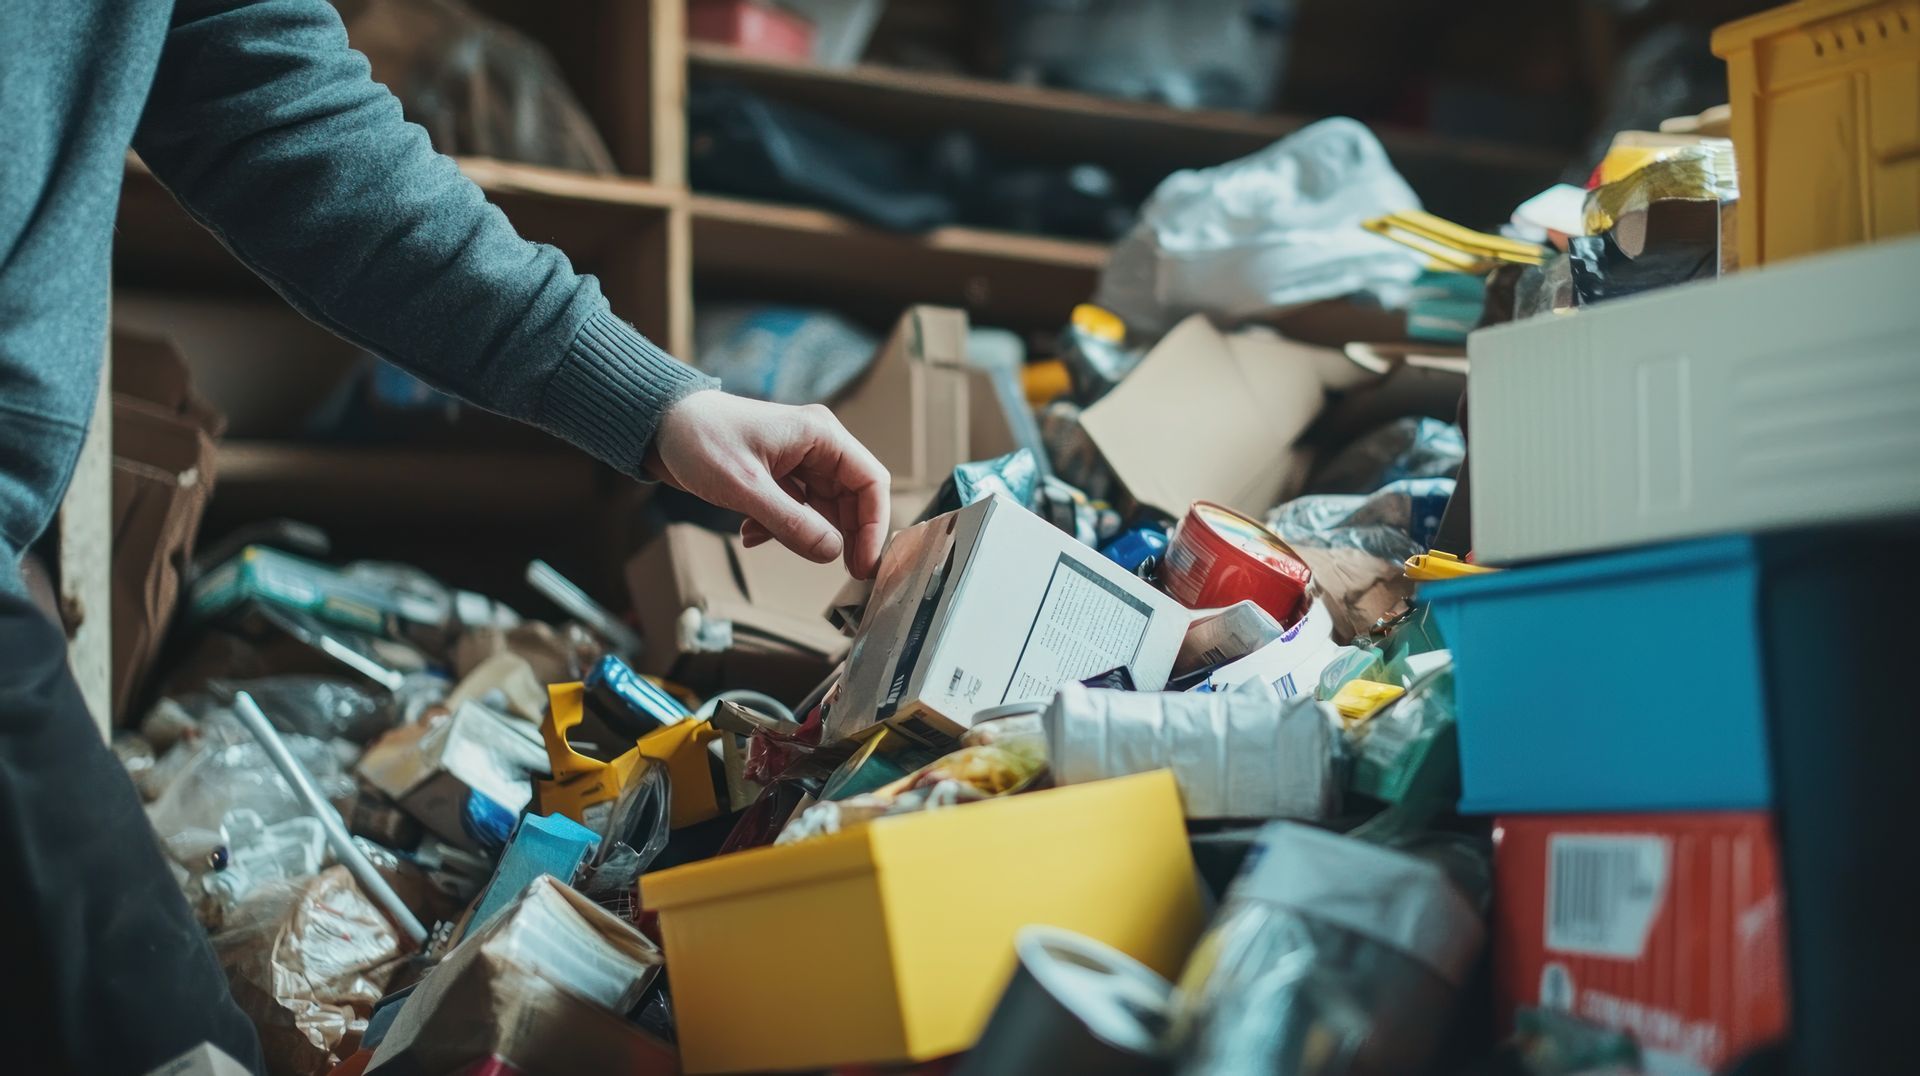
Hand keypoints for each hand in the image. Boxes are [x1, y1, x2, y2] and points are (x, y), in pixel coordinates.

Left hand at [647, 391, 890, 578]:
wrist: (657, 426)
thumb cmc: (700, 440)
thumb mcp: (745, 487)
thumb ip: (791, 523)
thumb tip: (832, 552)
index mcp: (820, 435)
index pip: (870, 482)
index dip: (875, 525)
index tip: (866, 562)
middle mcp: (816, 447)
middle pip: (852, 499)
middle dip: (846, 536)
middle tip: (843, 573)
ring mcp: (797, 463)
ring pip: (823, 509)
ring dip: (806, 534)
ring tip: (777, 545)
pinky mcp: (777, 477)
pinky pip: (796, 511)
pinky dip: (781, 529)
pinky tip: (752, 535)